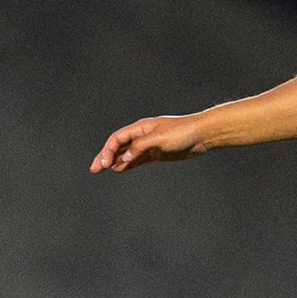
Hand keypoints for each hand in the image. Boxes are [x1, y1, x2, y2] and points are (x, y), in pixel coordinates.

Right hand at [90, 115, 205, 171]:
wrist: (202, 135)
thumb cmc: (183, 132)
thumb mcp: (159, 138)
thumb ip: (140, 147)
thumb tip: (124, 157)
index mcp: (140, 128)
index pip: (117, 138)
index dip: (107, 151)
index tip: (103, 164)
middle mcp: (142, 135)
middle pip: (119, 146)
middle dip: (106, 157)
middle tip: (95, 169)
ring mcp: (149, 145)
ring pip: (127, 153)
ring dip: (115, 161)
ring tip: (103, 169)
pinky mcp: (157, 153)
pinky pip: (138, 159)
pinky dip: (128, 164)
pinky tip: (120, 169)